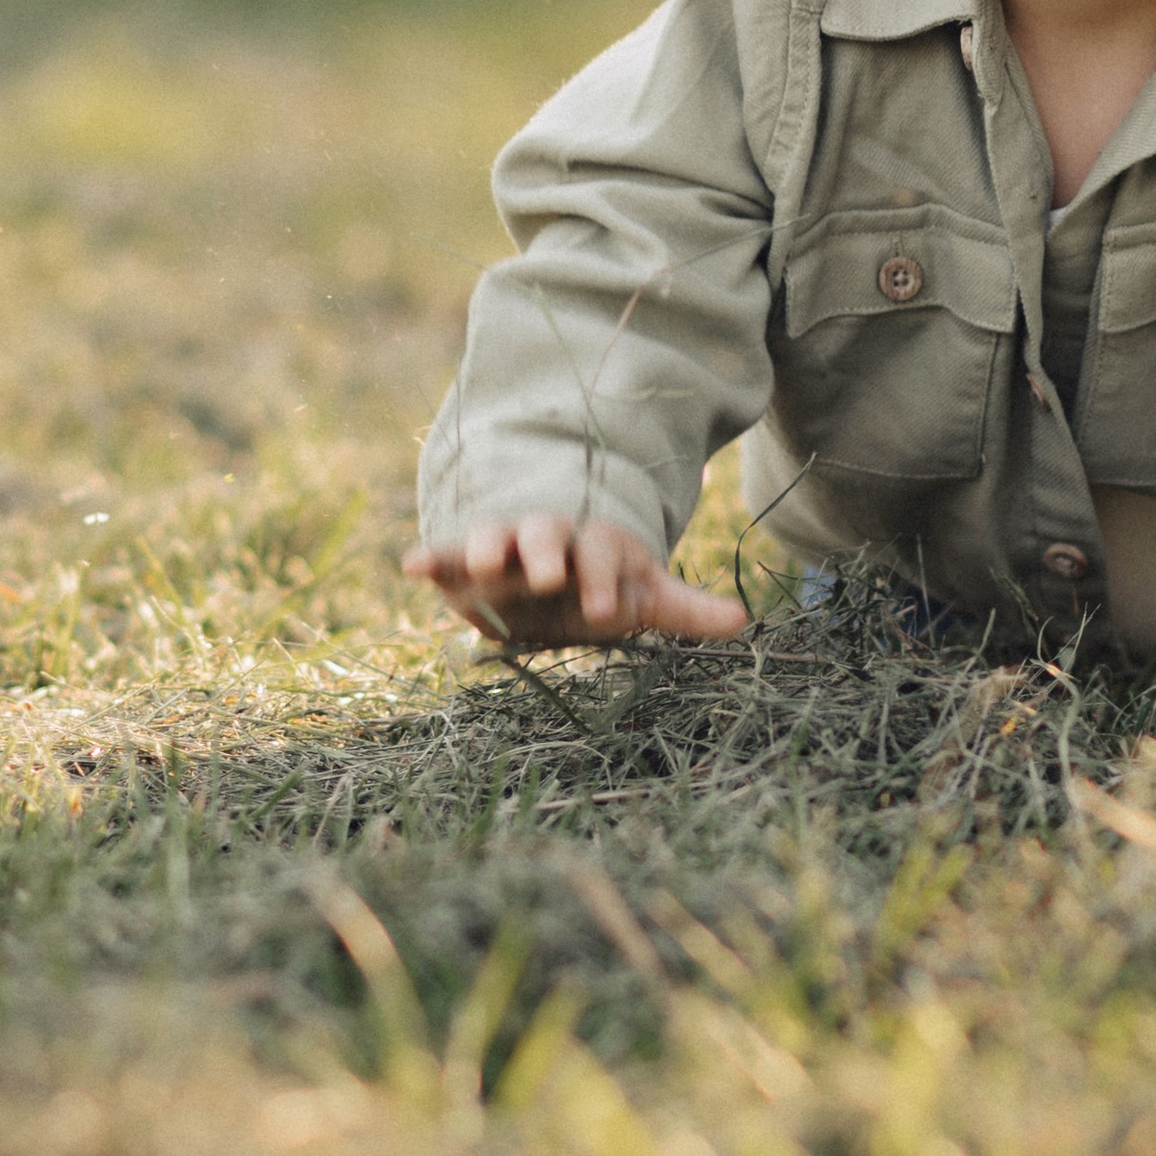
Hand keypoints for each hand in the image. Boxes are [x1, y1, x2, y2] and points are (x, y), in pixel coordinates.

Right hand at [408, 513, 746, 646]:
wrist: (536, 570)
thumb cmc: (593, 586)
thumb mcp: (637, 595)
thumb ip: (682, 608)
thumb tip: (743, 620)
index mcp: (592, 546)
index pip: (601, 554)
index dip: (604, 577)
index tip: (605, 608)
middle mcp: (546, 538)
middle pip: (547, 535)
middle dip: (547, 552)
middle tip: (548, 575)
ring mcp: (502, 545)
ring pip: (495, 536)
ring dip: (489, 546)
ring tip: (486, 562)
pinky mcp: (460, 561)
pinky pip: (443, 554)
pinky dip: (428, 558)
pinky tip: (411, 566)